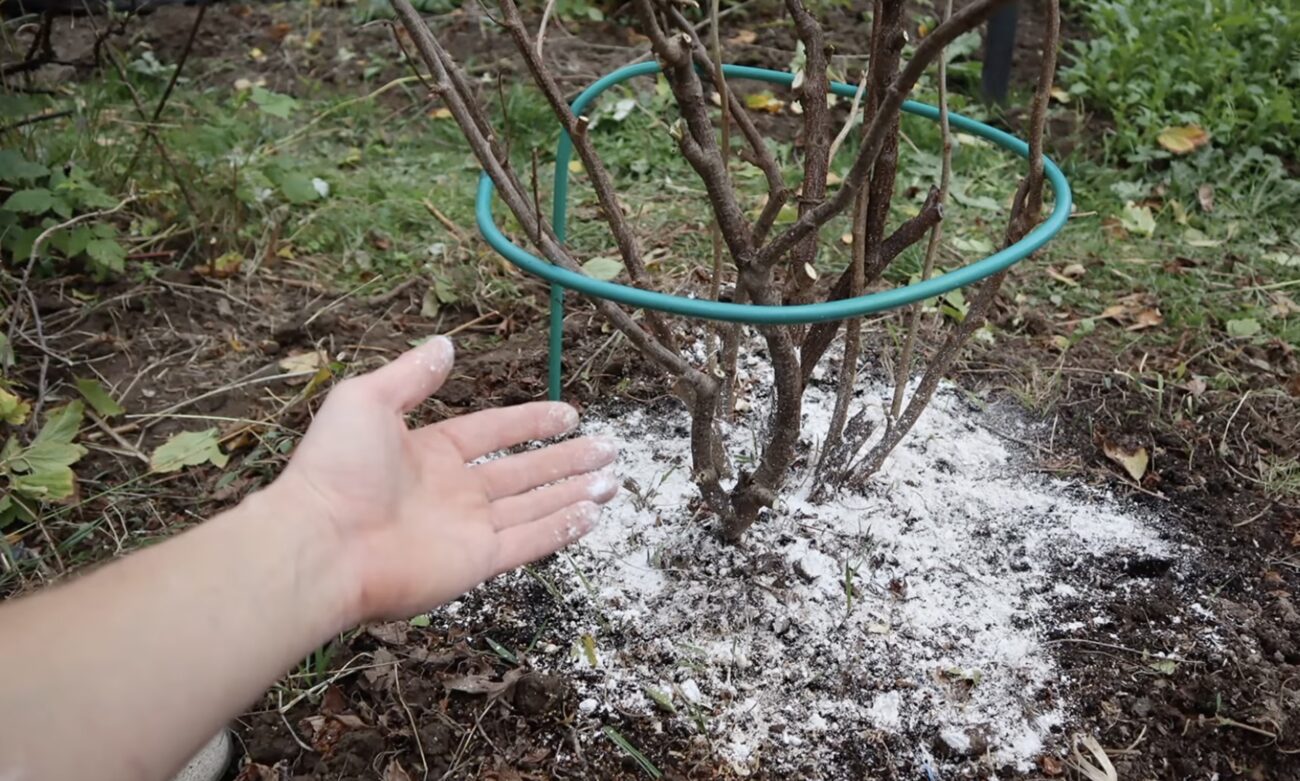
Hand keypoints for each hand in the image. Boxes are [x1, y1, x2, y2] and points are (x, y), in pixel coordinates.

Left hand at [268, 337, 617, 623]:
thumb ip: (411, 373)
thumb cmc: (335, 469)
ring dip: (573, 493)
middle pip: (524, 471)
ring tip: (612, 481)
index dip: (531, 421)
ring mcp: (466, 529)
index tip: (568, 414)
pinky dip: (561, 529)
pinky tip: (591, 514)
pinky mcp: (475, 562)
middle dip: (567, 460)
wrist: (320, 543)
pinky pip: (528, 542)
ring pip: (534, 507)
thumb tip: (446, 343)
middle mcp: (454, 492)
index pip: (494, 432)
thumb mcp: (367, 400)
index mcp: (430, 453)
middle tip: (607, 449)